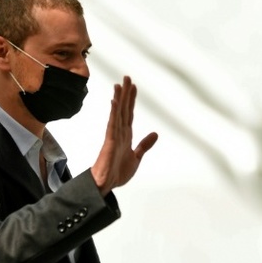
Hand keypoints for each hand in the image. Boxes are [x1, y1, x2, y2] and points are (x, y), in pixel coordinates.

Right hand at [91, 76, 158, 195]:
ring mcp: (114, 136)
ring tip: (120, 84)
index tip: (133, 86)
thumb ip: (144, 145)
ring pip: (117, 113)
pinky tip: (114, 102)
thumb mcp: (136, 157)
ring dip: (119, 98)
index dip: (131, 99)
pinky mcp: (110, 142)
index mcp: (126, 135)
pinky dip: (113, 113)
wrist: (106, 185)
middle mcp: (120, 132)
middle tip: (127, 77)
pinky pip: (112, 125)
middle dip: (125, 93)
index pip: (129, 113)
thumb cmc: (117, 172)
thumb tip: (155, 134)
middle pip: (123, 108)